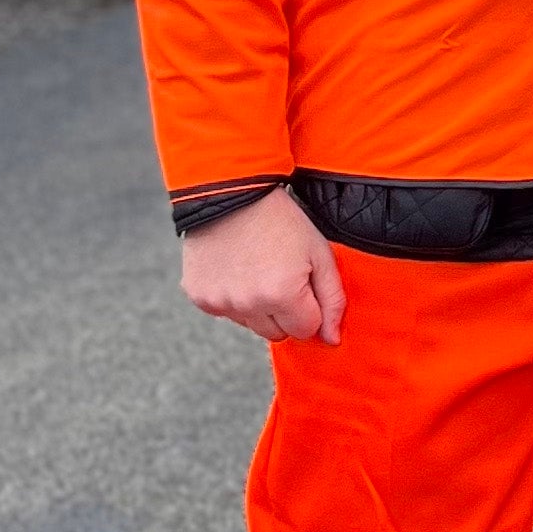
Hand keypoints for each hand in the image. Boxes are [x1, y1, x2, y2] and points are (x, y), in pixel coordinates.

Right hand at [182, 187, 346, 344]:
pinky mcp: (199, 296)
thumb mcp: (319, 253)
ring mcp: (220, 302)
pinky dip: (233, 298)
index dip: (309, 307)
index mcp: (283, 294)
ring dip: (257, 306)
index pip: (306, 330)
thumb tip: (332, 339)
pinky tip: (235, 268)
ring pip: (251, 326)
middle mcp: (248, 303)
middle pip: (278, 334)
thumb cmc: (282, 221)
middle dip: (284, 311)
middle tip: (279, 273)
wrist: (231, 191)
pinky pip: (226, 313)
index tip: (302, 281)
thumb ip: (333, 300)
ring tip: (256, 268)